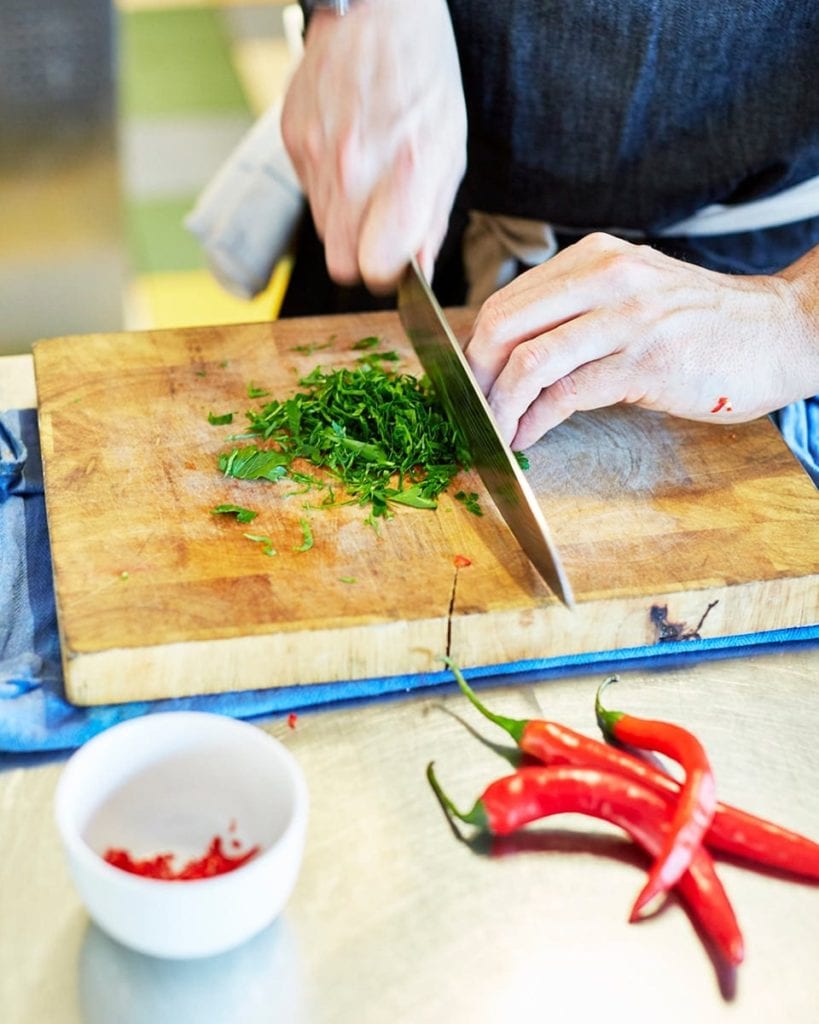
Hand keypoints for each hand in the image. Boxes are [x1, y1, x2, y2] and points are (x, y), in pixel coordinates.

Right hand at [281, 0, 465, 290]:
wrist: (374, 10)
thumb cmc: (423, 76)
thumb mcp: (449, 149)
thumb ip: (431, 220)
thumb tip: (418, 270)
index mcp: (405, 173)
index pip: (374, 269)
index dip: (386, 274)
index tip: (394, 262)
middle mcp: (355, 170)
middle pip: (341, 263)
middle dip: (361, 256)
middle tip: (379, 232)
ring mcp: (316, 155)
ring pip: (322, 232)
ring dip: (345, 223)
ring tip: (367, 183)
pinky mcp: (292, 140)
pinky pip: (308, 192)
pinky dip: (327, 186)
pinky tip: (346, 153)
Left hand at [464, 233, 818, 447]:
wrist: (780, 331)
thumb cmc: (704, 323)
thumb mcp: (634, 295)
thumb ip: (577, 312)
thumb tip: (513, 355)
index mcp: (595, 258)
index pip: (508, 299)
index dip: (476, 346)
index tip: (470, 380)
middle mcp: (606, 278)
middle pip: (504, 323)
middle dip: (475, 374)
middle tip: (470, 408)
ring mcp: (627, 318)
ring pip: (529, 360)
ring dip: (499, 405)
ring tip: (494, 430)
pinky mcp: (645, 362)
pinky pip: (567, 394)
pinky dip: (534, 421)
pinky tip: (527, 436)